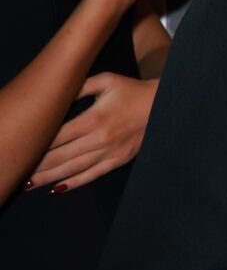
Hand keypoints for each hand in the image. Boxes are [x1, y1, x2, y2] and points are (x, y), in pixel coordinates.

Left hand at [29, 73, 156, 191]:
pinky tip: (57, 189)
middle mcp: (100, 139)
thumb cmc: (132, 90)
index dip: (38, 145)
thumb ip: (79, 87)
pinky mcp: (119, 160)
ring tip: (28, 184)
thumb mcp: (107, 81)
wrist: (164, 105)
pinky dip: (74, 183)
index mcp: (94, 119)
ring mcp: (110, 153)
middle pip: (61, 156)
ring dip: (49, 178)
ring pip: (74, 169)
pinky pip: (92, 175)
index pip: (58, 136)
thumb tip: (54, 95)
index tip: (22, 151)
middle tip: (18, 172)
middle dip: (37, 166)